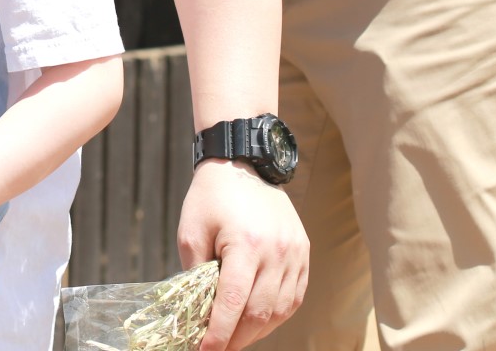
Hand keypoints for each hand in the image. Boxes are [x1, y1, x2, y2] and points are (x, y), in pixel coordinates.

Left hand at [178, 160, 307, 349]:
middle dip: (237, 339)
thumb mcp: (192, 232)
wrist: (243, 164)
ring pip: (280, 309)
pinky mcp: (303, 253)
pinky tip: (259, 322)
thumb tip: (198, 312)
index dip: (219, 333)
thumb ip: (196, 274)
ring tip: (236, 339)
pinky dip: (277, 315)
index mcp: (246, 245)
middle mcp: (277, 252)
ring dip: (258, 332)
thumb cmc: (210, 198)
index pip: (234, 303)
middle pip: (260, 313)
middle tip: (217, 349)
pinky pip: (295, 297)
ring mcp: (295, 253)